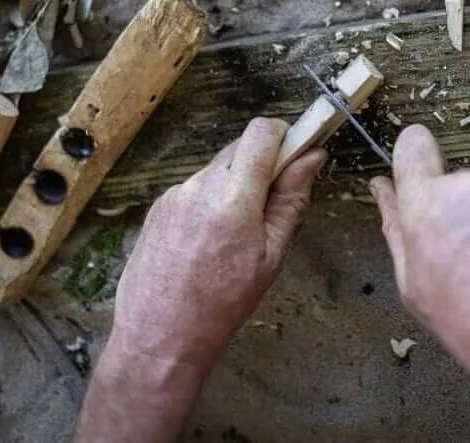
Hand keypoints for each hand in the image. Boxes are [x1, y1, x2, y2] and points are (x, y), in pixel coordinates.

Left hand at [111, 117, 326, 372]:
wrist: (160, 335)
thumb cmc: (221, 304)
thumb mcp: (271, 256)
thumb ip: (291, 200)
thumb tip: (311, 158)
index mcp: (232, 198)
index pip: (262, 133)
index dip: (284, 138)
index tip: (294, 159)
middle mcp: (199, 186)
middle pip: (240, 147)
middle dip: (261, 166)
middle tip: (269, 207)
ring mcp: (174, 194)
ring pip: (217, 169)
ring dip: (234, 186)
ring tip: (233, 236)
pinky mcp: (158, 205)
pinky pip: (194, 188)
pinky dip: (209, 202)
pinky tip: (208, 241)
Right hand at [369, 125, 469, 387]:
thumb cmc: (466, 320)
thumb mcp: (412, 282)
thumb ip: (395, 225)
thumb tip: (381, 187)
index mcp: (425, 204)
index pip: (413, 147)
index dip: (415, 153)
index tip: (420, 164)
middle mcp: (466, 186)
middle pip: (457, 183)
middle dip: (461, 209)